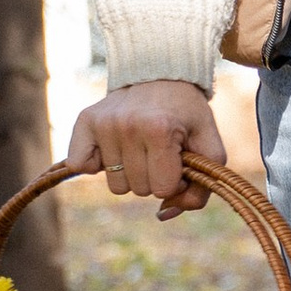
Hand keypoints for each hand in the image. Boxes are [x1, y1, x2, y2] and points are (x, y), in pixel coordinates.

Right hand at [65, 79, 227, 219]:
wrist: (161, 75)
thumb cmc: (187, 116)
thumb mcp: (210, 148)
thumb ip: (200, 190)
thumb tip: (164, 215)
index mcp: (160, 130)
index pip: (163, 189)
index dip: (175, 182)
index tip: (180, 163)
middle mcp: (127, 126)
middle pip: (138, 189)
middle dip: (154, 178)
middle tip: (160, 153)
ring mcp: (103, 123)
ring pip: (115, 185)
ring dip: (130, 173)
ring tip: (140, 148)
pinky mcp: (84, 121)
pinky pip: (80, 166)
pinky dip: (96, 165)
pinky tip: (114, 149)